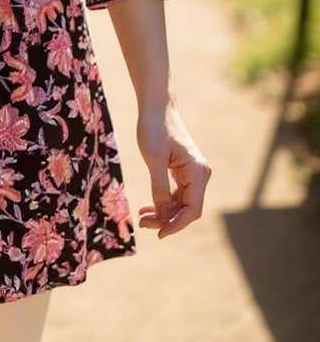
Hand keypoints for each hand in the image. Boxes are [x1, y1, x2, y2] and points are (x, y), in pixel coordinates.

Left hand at [136, 100, 210, 238]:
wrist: (156, 107)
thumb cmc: (154, 128)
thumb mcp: (154, 159)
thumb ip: (160, 188)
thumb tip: (163, 215)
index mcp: (198, 172)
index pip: (192, 209)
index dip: (176, 224)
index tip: (158, 234)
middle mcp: (200, 175)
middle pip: (187, 209)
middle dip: (166, 220)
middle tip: (142, 224)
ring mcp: (193, 174)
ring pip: (181, 204)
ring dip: (163, 213)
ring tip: (142, 218)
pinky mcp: (183, 172)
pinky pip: (177, 194)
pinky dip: (163, 202)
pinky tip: (147, 208)